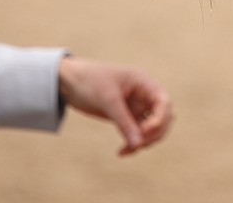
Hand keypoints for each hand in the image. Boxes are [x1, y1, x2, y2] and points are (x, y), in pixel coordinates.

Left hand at [58, 56, 172, 155]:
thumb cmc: (89, 82)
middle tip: (136, 145)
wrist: (68, 81)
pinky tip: (121, 151)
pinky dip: (133, 143)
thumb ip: (124, 122)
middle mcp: (143, 94)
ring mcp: (135, 106)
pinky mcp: (125, 116)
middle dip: (154, 134)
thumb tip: (138, 144)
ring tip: (126, 150)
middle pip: (163, 118)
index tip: (144, 132)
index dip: (160, 120)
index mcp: (143, 82)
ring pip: (151, 128)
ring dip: (144, 141)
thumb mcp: (108, 101)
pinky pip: (137, 133)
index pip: (164, 102)